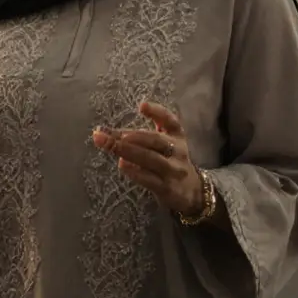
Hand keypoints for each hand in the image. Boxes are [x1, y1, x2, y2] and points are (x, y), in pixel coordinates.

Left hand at [92, 102, 203, 216]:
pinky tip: (122, 165)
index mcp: (177, 136)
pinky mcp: (167, 188)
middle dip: (130, 135)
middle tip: (105, 133)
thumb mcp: (165, 144)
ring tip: (111, 145)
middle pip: (155, 140)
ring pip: (151, 159)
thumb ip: (141, 135)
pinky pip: (150, 179)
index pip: (170, 121)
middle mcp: (177, 151)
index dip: (157, 112)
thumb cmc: (169, 161)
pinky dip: (135, 172)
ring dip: (129, 151)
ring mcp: (173, 170)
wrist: (191, 191)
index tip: (142, 106)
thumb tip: (106, 130)